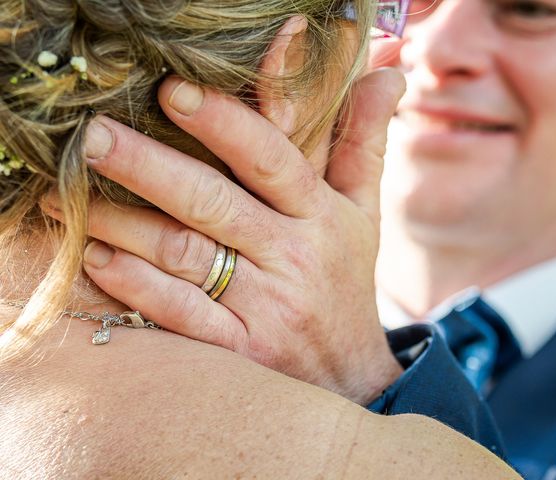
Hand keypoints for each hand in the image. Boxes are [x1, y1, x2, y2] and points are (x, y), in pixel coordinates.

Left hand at [46, 69, 405, 404]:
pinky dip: (136, 286)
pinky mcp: (241, 349)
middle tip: (96, 138)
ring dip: (124, 225)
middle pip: (215, 203)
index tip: (172, 92)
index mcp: (320, 216)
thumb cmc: (346, 282)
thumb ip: (365, 144)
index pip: (273, 160)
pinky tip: (97, 259)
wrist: (352, 377)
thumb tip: (387, 76)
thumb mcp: (364, 213)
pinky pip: (181, 314)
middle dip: (151, 167)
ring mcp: (265, 307)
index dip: (225, 125)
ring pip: (185, 256)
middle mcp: (292, 258)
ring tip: (69, 199)